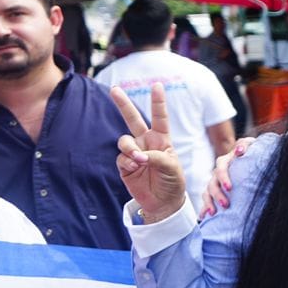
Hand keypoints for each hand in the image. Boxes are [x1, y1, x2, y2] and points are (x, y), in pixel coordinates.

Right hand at [112, 84, 185, 221]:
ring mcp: (134, 153)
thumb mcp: (172, 167)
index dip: (158, 102)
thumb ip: (157, 157)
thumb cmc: (172, 182)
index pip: (160, 117)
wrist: (163, 202)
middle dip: (123, 104)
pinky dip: (127, 162)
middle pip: (132, 119)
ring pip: (125, 141)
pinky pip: (121, 158)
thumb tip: (138, 155)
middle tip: (114, 89)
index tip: (157, 85)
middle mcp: (146, 142)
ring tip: (139, 160)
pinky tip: (135, 168)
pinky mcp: (125, 165)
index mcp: (162, 139)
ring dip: (130, 149)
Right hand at [201, 136, 256, 217]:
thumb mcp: (250, 144)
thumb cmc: (251, 151)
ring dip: (209, 203)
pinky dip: (204, 208)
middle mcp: (217, 173)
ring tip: (213, 213)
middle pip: (212, 184)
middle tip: (226, 205)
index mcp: (225, 162)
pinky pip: (207, 200)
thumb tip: (239, 151)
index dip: (223, 178)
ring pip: (207, 193)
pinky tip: (203, 217)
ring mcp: (215, 182)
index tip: (229, 188)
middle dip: (217, 195)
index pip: (220, 169)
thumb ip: (244, 145)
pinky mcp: (216, 191)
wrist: (249, 156)